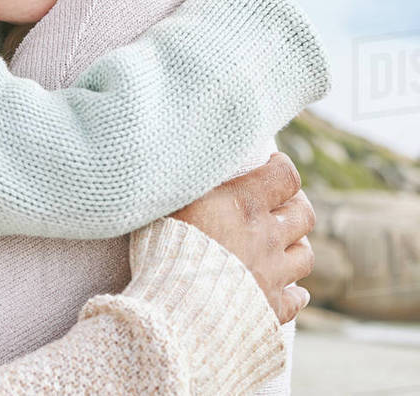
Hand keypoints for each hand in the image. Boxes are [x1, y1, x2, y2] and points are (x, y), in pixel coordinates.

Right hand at [170, 153, 314, 322]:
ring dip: (295, 246)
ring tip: (281, 244)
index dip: (282, 167)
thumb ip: (189, 183)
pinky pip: (296, 299)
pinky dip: (294, 292)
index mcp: (244, 204)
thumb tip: (186, 161)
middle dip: (294, 205)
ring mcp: (272, 274)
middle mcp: (266, 237)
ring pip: (305, 255)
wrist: (175, 308)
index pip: (285, 176)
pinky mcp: (270, 308)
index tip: (271, 164)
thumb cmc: (163, 248)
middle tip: (280, 204)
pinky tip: (288, 289)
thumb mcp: (170, 201)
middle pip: (303, 214)